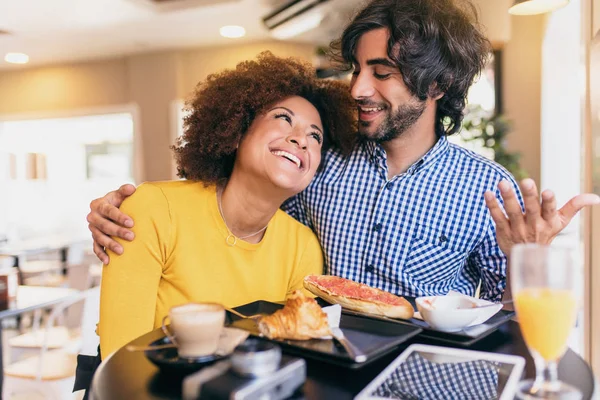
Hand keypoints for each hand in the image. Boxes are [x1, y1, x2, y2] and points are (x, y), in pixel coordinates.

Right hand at [87, 184, 136, 263]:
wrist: (110, 210)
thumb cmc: (118, 201)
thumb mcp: (120, 194)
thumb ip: (125, 190)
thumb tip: (132, 189)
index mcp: (98, 204)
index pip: (109, 211)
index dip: (119, 217)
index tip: (131, 223)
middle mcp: (92, 217)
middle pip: (105, 226)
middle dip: (118, 232)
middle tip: (132, 237)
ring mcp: (92, 229)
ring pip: (100, 238)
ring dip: (110, 244)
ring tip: (121, 251)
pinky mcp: (94, 238)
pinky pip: (96, 247)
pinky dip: (101, 254)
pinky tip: (108, 261)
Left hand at [484, 178, 599, 255]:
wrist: (527, 258)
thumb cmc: (545, 232)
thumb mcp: (561, 221)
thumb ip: (575, 206)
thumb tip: (596, 197)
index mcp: (549, 221)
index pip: (550, 211)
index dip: (549, 202)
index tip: (548, 192)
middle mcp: (533, 225)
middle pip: (531, 209)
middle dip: (529, 195)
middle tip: (525, 181)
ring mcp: (517, 228)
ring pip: (512, 212)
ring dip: (507, 197)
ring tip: (502, 182)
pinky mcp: (503, 230)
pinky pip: (497, 217)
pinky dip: (492, 205)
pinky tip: (487, 193)